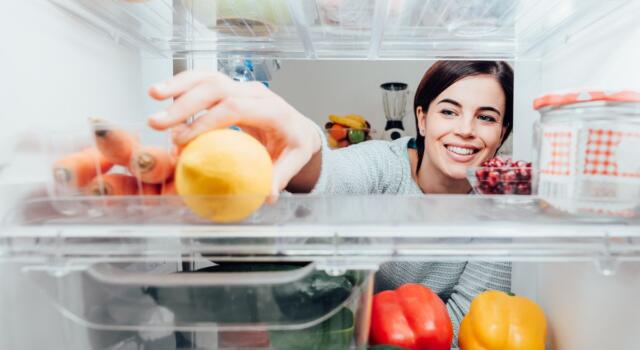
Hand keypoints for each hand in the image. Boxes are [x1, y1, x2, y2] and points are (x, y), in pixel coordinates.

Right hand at [147, 70, 321, 199]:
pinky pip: (204, 80)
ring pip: (207, 77)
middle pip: (216, 88)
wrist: (298, 127)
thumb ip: (280, 176)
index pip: (235, 108)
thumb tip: (267, 196)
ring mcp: (241, 87)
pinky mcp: (230, 88)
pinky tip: (161, 93)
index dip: (206, 122)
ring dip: (178, 85)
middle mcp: (255, 92)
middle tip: (158, 123)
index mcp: (272, 109)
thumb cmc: (294, 145)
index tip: (183, 140)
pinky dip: (182, 84)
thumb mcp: (294, 161)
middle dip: (184, 104)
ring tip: (152, 94)